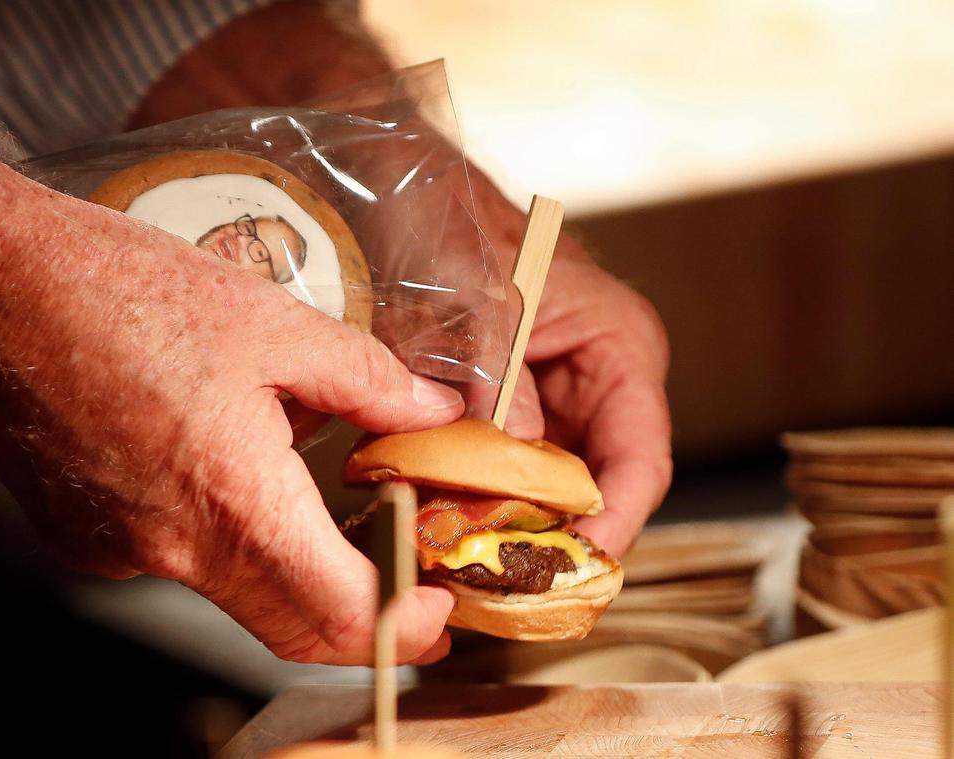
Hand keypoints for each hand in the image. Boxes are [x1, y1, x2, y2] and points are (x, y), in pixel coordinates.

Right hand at [0, 197, 465, 664]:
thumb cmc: (115, 292)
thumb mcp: (274, 322)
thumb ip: (369, 381)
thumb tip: (429, 413)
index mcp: (231, 501)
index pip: (341, 616)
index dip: (406, 625)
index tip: (439, 604)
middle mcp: (172, 550)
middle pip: (292, 628)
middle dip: (362, 616)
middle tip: (407, 577)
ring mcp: (120, 554)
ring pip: (237, 594)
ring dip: (294, 569)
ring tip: (325, 503)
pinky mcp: (85, 541)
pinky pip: (178, 561)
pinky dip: (224, 537)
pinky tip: (228, 469)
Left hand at [470, 175, 672, 554]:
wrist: (398, 190)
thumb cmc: (446, 221)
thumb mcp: (469, 300)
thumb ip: (496, 378)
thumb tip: (514, 456)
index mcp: (618, 346)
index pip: (640, 459)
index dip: (613, 523)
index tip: (572, 569)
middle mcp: (597, 380)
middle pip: (596, 487)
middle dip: (554, 539)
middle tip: (508, 587)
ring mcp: (552, 397)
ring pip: (549, 486)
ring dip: (512, 525)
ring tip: (471, 567)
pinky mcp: (508, 407)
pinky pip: (506, 468)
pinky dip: (479, 497)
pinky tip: (444, 522)